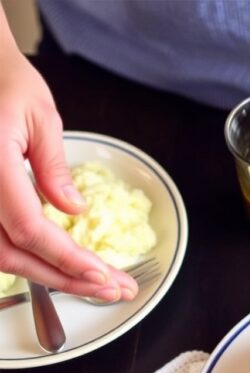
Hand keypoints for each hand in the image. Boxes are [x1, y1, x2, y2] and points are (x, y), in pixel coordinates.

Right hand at [0, 10, 136, 300]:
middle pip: (13, 255)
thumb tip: (75, 211)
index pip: (28, 228)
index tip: (103, 275)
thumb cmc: (2, 80)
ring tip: (98, 284)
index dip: (66, 258)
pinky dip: (33, 259)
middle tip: (113, 289)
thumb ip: (54, 169)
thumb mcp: (39, 116)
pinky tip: (65, 265)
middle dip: (68, 278)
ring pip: (2, 256)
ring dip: (52, 275)